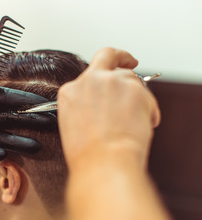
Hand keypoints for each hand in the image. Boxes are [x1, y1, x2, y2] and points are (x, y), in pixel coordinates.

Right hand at [57, 47, 159, 168]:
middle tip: (131, 62)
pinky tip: (143, 124)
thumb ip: (86, 106)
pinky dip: (149, 110)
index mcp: (70, 91)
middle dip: (122, 58)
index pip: (88, 75)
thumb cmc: (88, 154)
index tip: (109, 76)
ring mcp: (113, 82)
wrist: (104, 162)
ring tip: (135, 119)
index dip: (101, 76)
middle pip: (108, 56)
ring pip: (131, 78)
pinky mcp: (135, 89)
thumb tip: (104, 104)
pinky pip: (147, 96)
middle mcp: (90, 80)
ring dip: (136, 94)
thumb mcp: (74, 125)